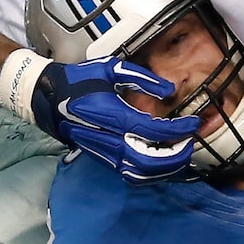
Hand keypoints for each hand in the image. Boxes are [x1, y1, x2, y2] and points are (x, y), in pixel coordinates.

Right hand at [0, 49, 199, 183]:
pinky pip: (131, 174)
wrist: (50, 100)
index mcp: (114, 116)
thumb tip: (170, 91)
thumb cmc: (80, 81)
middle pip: (150, 161)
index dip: (179, 130)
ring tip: (181, 154)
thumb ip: (142, 78)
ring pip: (141, 173)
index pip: (154, 131)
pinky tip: (163, 163)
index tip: (194, 123)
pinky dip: (151, 174)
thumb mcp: (111, 68)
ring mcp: (106, 153)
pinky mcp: (104, 160)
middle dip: (176, 156)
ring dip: (166, 168)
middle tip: (190, 142)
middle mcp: (111, 140)